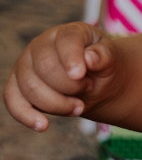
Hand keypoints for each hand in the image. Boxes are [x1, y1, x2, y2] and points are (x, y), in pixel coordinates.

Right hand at [3, 22, 117, 130]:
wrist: (97, 81)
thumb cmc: (104, 67)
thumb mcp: (112, 59)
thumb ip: (105, 56)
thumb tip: (90, 58)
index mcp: (68, 33)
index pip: (66, 41)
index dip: (71, 58)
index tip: (81, 75)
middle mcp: (41, 45)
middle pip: (45, 67)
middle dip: (70, 86)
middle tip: (89, 88)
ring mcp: (26, 64)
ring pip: (30, 87)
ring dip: (57, 104)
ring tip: (79, 107)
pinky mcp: (18, 85)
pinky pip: (12, 99)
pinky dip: (25, 115)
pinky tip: (43, 126)